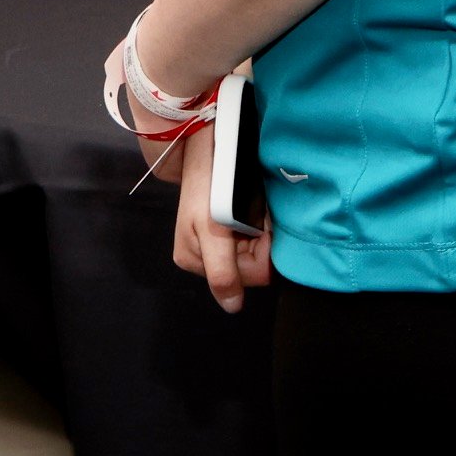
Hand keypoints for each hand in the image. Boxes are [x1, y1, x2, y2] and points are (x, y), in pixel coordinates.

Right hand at [171, 125, 270, 312]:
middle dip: (259, 242)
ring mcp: (217, 241)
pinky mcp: (229, 225)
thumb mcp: (211, 231)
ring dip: (262, 231)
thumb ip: (222, 273)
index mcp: (193, 260)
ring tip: (254, 209)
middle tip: (255, 217)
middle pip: (249, 265)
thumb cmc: (206, 187)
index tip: (256, 229)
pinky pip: (256, 236)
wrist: (205, 147)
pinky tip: (254, 208)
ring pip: (256, 250)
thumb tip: (232, 309)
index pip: (242, 278)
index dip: (256, 256)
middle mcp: (204, 255)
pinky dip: (262, 223)